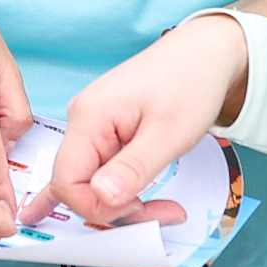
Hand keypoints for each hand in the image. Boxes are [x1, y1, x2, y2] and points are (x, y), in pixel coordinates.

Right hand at [42, 15, 246, 225]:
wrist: (205, 53)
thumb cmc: (191, 82)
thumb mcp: (168, 133)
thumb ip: (132, 168)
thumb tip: (101, 198)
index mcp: (89, 118)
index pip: (67, 182)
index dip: (99, 207)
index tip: (142, 208)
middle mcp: (82, 121)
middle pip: (78, 186)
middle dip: (118, 209)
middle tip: (166, 212)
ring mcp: (92, 126)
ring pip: (92, 182)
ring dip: (124, 201)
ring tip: (164, 206)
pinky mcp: (106, 130)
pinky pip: (96, 168)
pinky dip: (102, 190)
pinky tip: (60, 210)